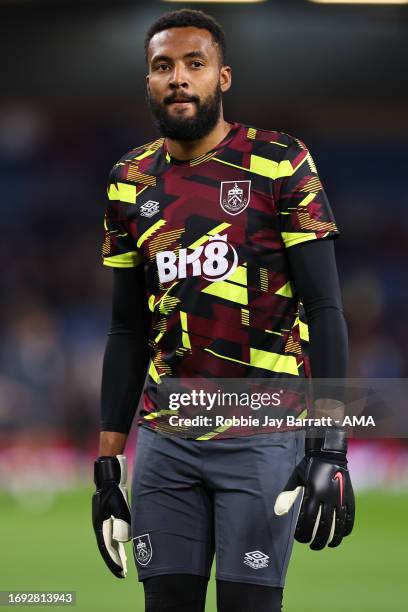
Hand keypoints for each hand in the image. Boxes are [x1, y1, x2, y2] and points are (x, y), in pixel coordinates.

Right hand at [92, 455, 130, 577]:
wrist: (109, 476)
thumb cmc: (113, 489)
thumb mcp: (118, 504)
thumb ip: (121, 520)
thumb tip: (124, 539)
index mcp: (101, 524)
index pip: (107, 547)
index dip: (114, 561)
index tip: (121, 572)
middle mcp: (101, 525)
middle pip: (108, 547)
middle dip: (115, 561)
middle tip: (123, 574)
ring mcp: (104, 521)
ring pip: (110, 542)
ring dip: (117, 554)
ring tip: (124, 566)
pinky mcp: (110, 517)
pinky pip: (114, 534)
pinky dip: (118, 543)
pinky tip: (124, 548)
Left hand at [274, 428, 354, 549]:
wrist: (329, 453)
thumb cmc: (309, 466)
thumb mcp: (296, 478)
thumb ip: (288, 495)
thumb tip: (278, 512)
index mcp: (313, 492)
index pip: (308, 520)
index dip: (303, 533)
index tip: (299, 539)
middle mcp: (328, 497)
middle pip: (323, 527)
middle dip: (317, 540)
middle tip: (312, 546)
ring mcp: (340, 498)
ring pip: (338, 525)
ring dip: (332, 539)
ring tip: (326, 545)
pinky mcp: (350, 497)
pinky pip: (350, 517)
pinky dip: (346, 529)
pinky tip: (340, 535)